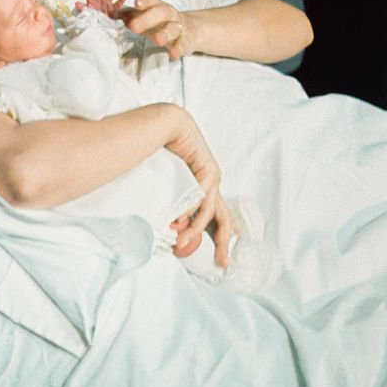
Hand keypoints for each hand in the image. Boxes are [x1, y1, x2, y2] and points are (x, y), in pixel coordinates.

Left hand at [123, 0, 195, 58]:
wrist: (191, 30)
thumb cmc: (161, 22)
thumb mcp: (146, 17)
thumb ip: (130, 16)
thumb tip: (111, 15)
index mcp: (158, 6)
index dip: (145, 0)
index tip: (135, 4)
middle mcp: (170, 14)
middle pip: (161, 12)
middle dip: (147, 19)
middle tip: (133, 27)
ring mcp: (179, 27)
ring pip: (174, 28)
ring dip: (165, 33)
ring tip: (156, 40)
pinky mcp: (186, 40)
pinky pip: (183, 44)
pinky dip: (178, 48)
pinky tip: (172, 54)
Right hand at [163, 108, 232, 267]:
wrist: (165, 123)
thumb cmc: (161, 150)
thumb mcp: (167, 183)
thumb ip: (171, 203)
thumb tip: (169, 227)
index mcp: (203, 188)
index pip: (216, 217)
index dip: (219, 237)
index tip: (221, 259)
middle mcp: (211, 185)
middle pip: (224, 219)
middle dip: (225, 243)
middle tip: (223, 263)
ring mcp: (212, 177)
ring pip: (209, 211)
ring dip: (194, 229)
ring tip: (181, 242)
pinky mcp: (209, 170)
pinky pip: (201, 196)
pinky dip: (190, 209)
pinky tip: (179, 218)